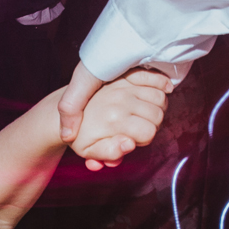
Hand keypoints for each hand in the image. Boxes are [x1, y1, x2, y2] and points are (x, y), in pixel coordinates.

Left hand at [57, 62, 173, 168]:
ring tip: (144, 114)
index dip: (144, 139)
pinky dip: (162, 85)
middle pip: (158, 115)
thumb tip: (130, 144)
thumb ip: (110, 153)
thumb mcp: (89, 152)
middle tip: (138, 127)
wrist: (65, 113)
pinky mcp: (126, 75)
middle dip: (152, 125)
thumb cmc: (80, 135)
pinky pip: (155, 77)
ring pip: (160, 97)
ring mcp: (125, 85)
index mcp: (114, 120)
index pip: (150, 132)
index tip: (133, 138)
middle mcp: (121, 100)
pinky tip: (161, 92)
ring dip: (158, 108)